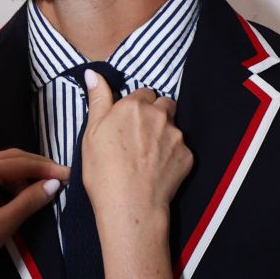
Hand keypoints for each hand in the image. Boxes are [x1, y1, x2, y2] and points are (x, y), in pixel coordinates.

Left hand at [0, 149, 68, 273]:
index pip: (17, 162)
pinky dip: (7, 184)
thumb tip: (54, 184)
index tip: (67, 174)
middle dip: (35, 167)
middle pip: (9, 158)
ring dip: (22, 177)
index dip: (45, 167)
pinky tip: (19, 197)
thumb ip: (28, 201)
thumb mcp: (2, 224)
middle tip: (59, 177)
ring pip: (0, 167)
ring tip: (40, 192)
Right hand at [80, 71, 192, 244]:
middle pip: (163, 104)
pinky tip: (158, 170)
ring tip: (149, 157)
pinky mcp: (188, 156)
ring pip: (173, 126)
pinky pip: (181, 149)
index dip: (135, 107)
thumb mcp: (91, 133)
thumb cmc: (104, 171)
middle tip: (140, 138)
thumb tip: (93, 73)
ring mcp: (176, 136)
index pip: (143, 93)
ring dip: (164, 134)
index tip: (127, 124)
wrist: (130, 206)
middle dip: (155, 114)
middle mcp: (159, 115)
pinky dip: (172, 156)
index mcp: (134, 106)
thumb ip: (98, 99)